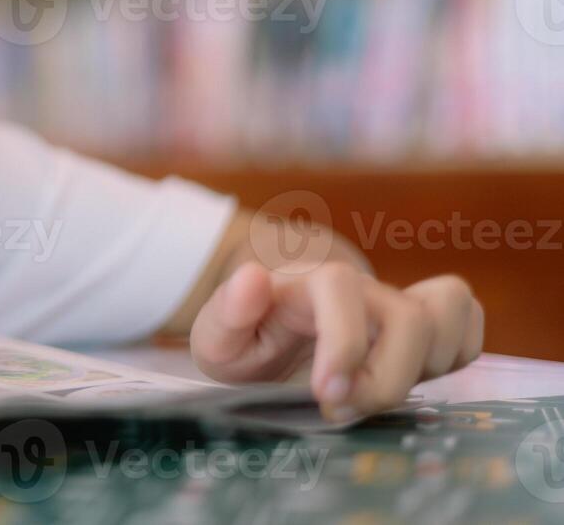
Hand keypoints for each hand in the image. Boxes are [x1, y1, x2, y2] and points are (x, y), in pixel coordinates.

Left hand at [189, 261, 483, 419]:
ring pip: (449, 317)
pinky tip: (407, 377)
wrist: (270, 331)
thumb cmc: (246, 336)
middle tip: (343, 408)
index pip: (342, 290)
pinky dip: (452, 360)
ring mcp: (398, 301)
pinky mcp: (428, 321)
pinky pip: (469, 330)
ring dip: (423, 369)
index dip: (345, 343)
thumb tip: (253, 278)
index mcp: (309, 284)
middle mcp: (362, 287)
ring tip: (375, 389)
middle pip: (410, 317)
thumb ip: (228, 311)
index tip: (326, 394)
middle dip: (386, 378)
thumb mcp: (217, 335)